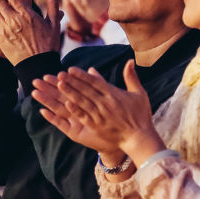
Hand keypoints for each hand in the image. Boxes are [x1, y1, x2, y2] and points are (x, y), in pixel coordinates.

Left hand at [43, 61, 162, 162]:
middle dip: (72, 81)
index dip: (82, 75)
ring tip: (59, 85)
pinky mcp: (97, 126)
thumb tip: (130, 61)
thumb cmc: (140, 115)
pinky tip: (66, 104)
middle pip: (86, 90)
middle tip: (59, 74)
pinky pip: (84, 116)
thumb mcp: (139, 93)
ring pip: (83, 102)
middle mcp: (106, 103)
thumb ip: (131, 77)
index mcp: (114, 94)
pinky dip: (76, 110)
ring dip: (70, 93)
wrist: (139, 138)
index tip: (70, 69)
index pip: (95, 82)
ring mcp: (101, 115)